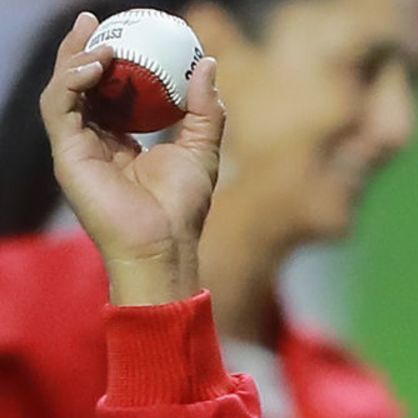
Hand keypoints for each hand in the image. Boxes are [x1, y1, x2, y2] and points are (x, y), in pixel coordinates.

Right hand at [40, 12, 224, 305]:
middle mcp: (93, 141)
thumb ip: (204, 108)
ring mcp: (77, 148)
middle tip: (93, 20)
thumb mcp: (202, 148)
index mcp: (119, 139)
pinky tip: (94, 67)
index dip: (109, 59)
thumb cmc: (183, 206)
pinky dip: (72, 82)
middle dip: (81, 49)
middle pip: (78, 86)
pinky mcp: (67, 155)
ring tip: (99, 43)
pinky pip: (59, 109)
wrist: (165, 243)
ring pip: (62, 91)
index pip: (106, 90)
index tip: (121, 31)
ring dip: (76, 61)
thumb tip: (208, 63)